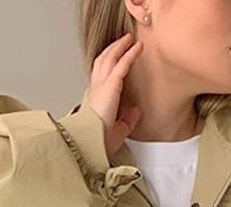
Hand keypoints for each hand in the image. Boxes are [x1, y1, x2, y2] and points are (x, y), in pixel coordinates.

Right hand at [87, 32, 143, 158]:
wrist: (93, 142)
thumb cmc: (101, 141)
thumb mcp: (118, 130)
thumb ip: (127, 119)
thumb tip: (136, 111)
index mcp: (96, 99)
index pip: (100, 76)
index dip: (107, 64)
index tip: (115, 58)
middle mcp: (96, 88)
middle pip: (103, 61)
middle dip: (112, 49)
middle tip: (122, 41)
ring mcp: (102, 85)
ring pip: (110, 58)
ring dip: (120, 46)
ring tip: (129, 39)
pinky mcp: (110, 85)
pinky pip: (122, 64)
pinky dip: (130, 53)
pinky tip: (137, 46)